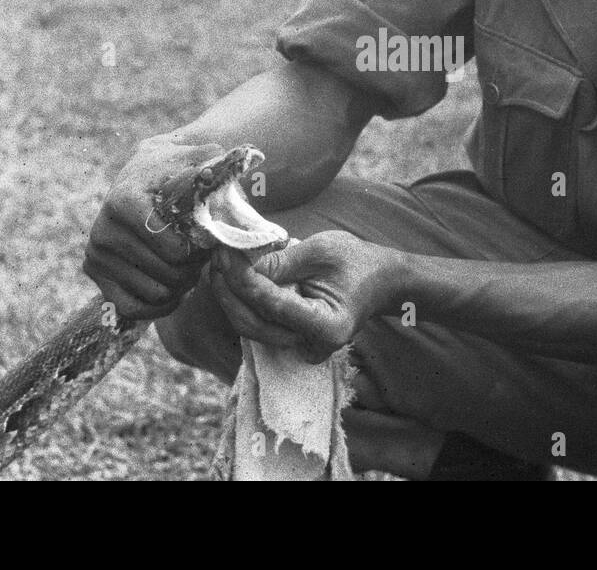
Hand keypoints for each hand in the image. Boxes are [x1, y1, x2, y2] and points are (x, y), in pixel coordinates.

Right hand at [83, 135, 225, 319]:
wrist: (142, 171)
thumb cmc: (176, 169)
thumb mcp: (195, 159)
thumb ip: (213, 164)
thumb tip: (221, 169)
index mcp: (125, 202)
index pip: (174, 250)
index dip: (198, 252)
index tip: (207, 240)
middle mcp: (104, 229)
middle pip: (166, 273)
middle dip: (192, 269)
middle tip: (202, 257)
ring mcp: (96, 253)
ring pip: (154, 293)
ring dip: (180, 286)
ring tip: (189, 267)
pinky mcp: (93, 271)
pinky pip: (131, 308)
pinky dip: (158, 306)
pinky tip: (175, 290)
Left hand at [210, 230, 401, 363]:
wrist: (381, 281)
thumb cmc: (357, 262)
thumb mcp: (321, 250)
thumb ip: (280, 261)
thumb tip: (240, 263)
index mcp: (327, 326)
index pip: (272, 306)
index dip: (244, 280)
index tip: (225, 253)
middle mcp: (312, 345)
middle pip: (254, 324)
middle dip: (229, 291)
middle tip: (215, 257)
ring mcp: (301, 346)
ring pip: (251, 327)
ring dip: (230, 296)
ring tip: (218, 264)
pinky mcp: (292, 338)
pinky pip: (259, 323)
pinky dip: (242, 301)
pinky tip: (231, 277)